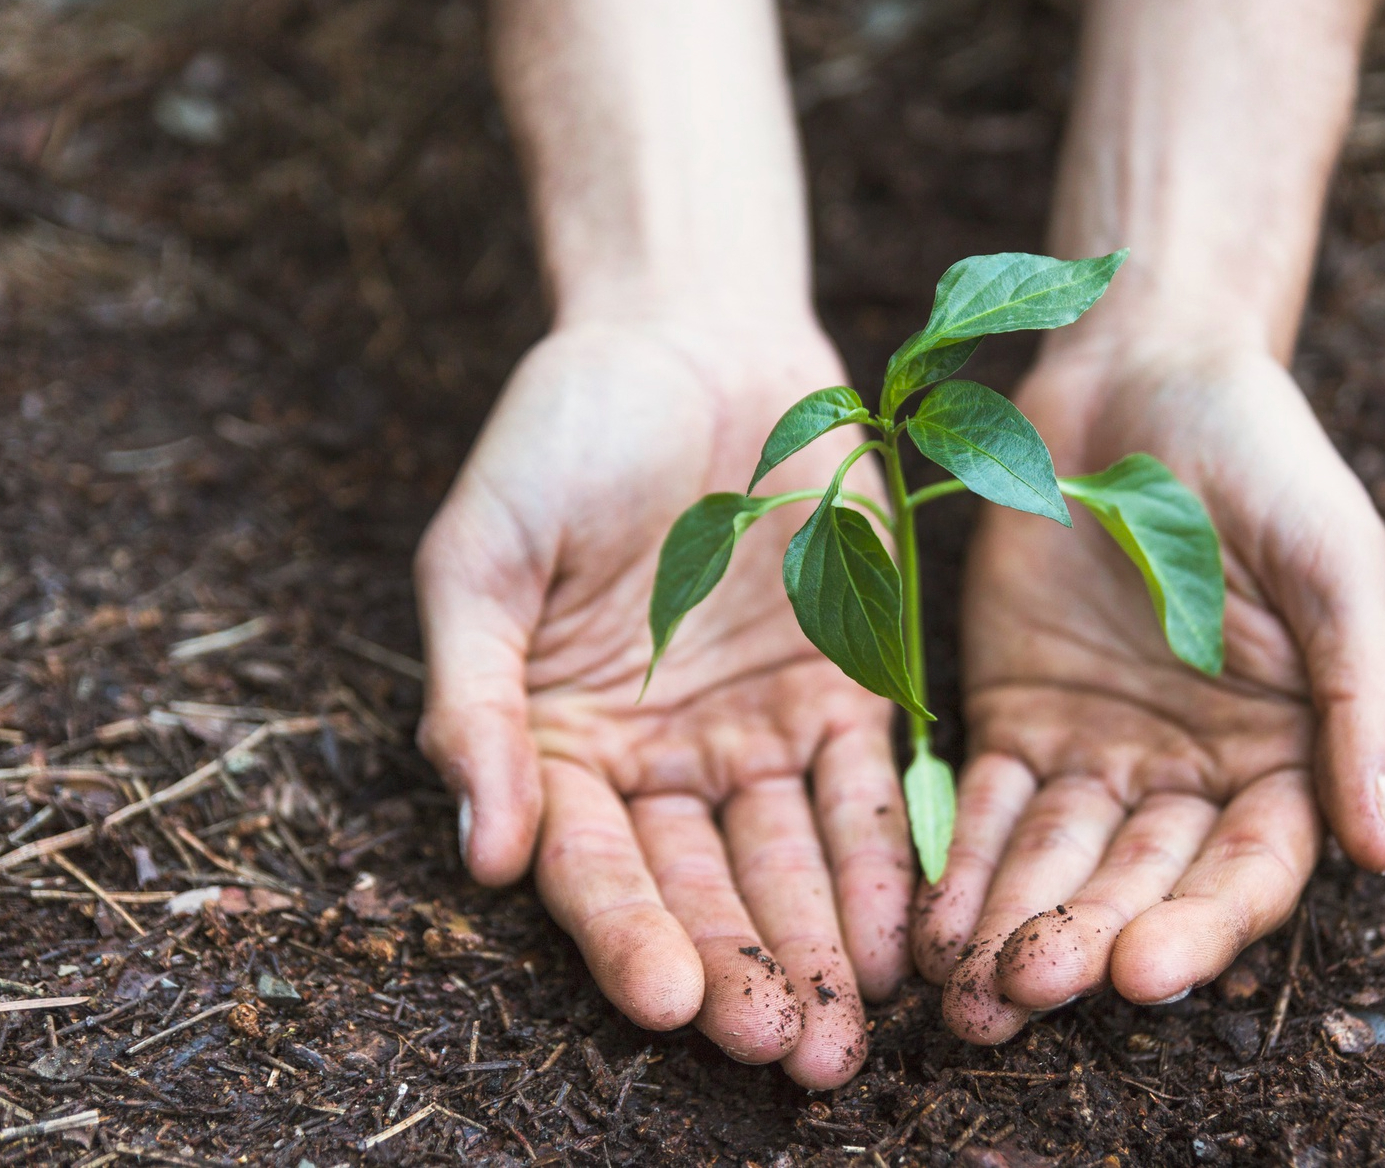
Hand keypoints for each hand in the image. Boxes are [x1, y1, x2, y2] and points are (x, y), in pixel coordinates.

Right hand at [414, 319, 909, 1088]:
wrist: (688, 331)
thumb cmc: (561, 433)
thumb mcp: (483, 553)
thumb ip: (475, 698)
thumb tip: (485, 852)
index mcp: (562, 742)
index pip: (598, 866)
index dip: (630, 935)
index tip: (669, 1001)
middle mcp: (664, 758)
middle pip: (704, 886)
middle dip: (745, 972)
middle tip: (787, 1052)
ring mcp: (759, 726)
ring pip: (793, 857)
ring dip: (822, 943)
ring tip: (853, 1025)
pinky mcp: (849, 683)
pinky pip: (871, 784)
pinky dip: (888, 854)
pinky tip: (909, 926)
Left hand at [914, 342, 1384, 1042]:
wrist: (1143, 367)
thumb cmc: (1262, 455)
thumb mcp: (1334, 561)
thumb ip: (1363, 700)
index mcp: (1288, 750)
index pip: (1249, 867)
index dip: (1202, 926)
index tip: (1144, 970)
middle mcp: (1193, 770)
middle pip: (1142, 881)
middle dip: (1087, 941)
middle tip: (1025, 992)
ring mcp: (1100, 748)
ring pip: (1058, 862)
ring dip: (1014, 926)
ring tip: (964, 993)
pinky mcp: (1017, 715)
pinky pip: (988, 804)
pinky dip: (961, 861)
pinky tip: (928, 917)